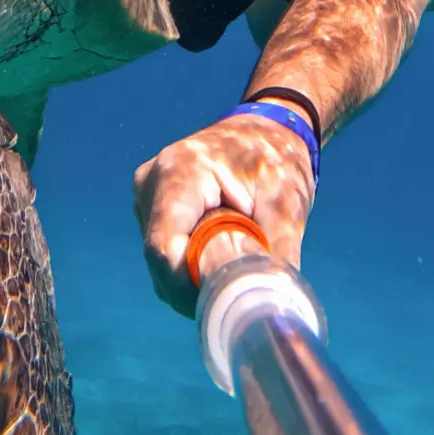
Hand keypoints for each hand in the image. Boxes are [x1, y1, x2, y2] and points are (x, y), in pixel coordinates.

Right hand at [133, 110, 315, 318]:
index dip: (185, 285)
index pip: (163, 247)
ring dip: (189, 279)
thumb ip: (278, 254)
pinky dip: (186, 266)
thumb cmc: (277, 159)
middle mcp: (152, 181)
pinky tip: (216, 261)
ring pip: (158, 260)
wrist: (264, 129)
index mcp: (180, 173)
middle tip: (234, 297)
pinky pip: (162, 250)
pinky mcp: (151, 205)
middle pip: (159, 259)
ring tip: (231, 273)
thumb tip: (275, 305)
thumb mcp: (287, 203)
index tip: (221, 302)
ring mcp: (146, 194)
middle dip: (192, 287)